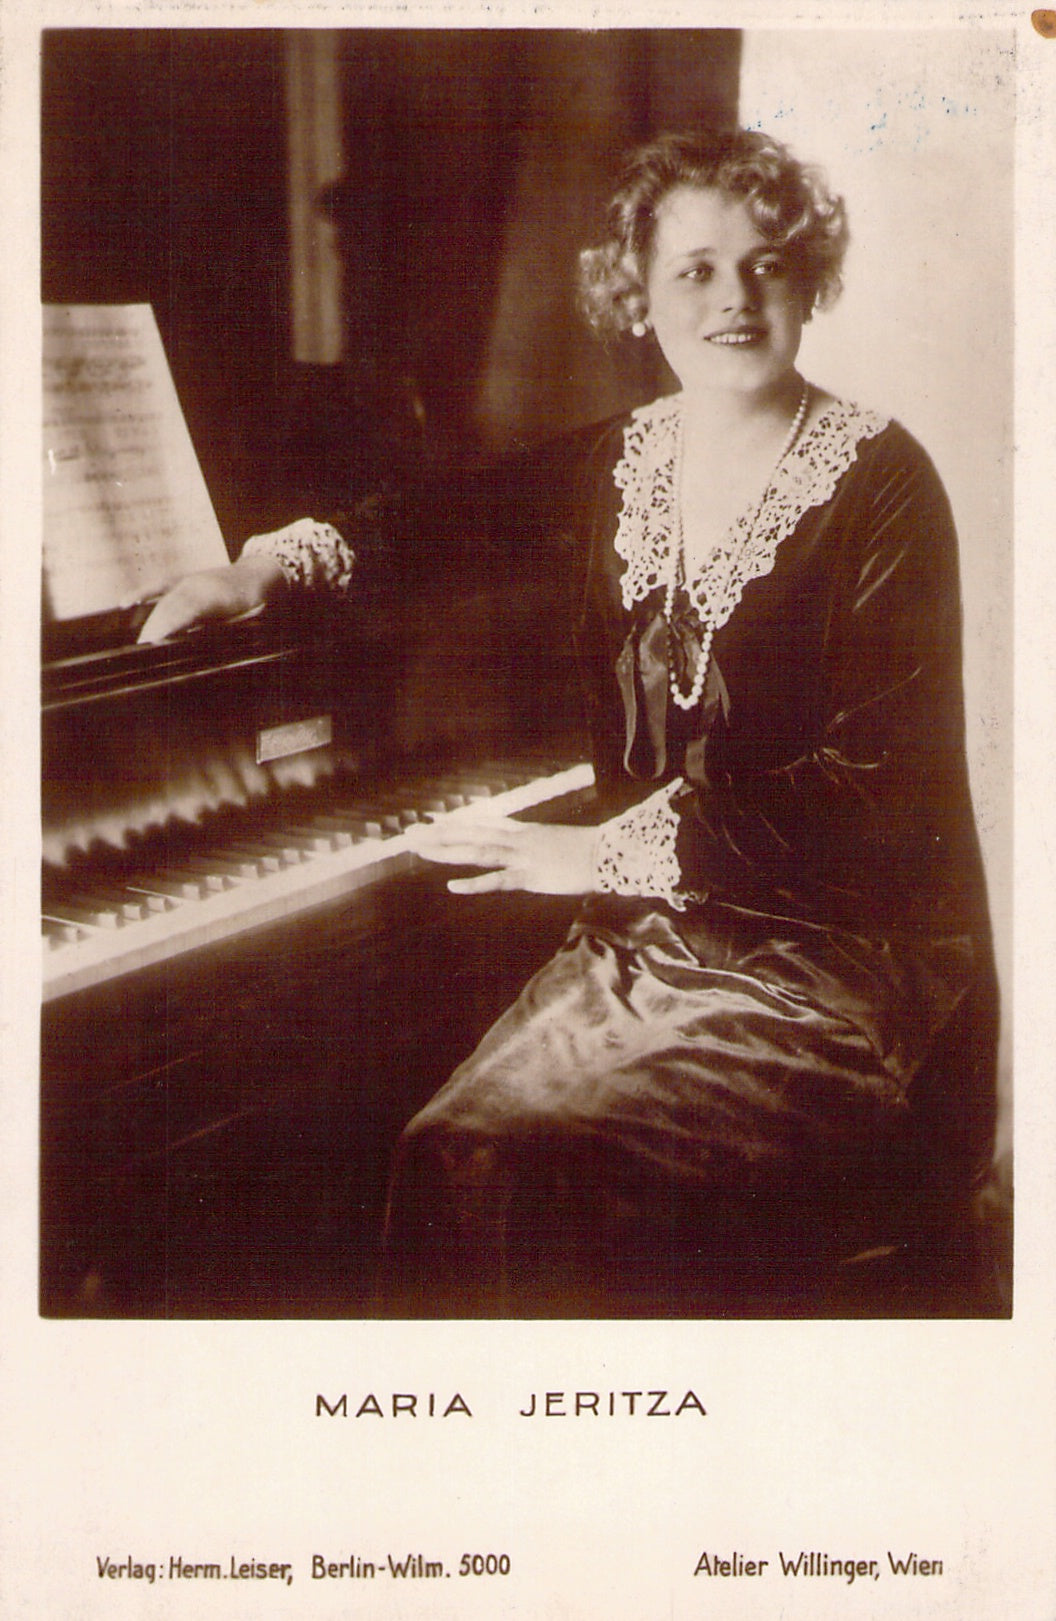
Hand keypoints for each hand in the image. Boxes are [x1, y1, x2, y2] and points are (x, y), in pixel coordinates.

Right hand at [136, 555, 287, 641]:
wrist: (260, 575)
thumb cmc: (254, 603)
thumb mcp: (243, 621)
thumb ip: (219, 633)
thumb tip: (194, 649)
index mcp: (213, 596)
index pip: (184, 614)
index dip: (168, 628)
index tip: (153, 643)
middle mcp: (198, 586)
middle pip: (169, 610)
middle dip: (154, 631)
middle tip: (142, 653)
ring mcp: (190, 581)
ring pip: (165, 602)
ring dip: (151, 623)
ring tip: (140, 643)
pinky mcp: (185, 580)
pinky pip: (160, 586)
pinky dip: (143, 593)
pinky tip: (127, 602)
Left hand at [405, 814, 598, 894]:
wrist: (609, 854)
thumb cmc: (586, 851)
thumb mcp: (554, 841)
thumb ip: (534, 842)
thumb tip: (523, 841)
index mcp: (522, 831)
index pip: (480, 825)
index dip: (454, 825)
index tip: (430, 824)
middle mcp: (517, 840)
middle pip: (470, 835)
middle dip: (438, 836)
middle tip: (409, 835)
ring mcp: (522, 857)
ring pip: (476, 852)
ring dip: (446, 852)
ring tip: (419, 851)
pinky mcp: (530, 876)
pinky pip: (497, 880)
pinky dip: (474, 883)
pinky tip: (452, 886)